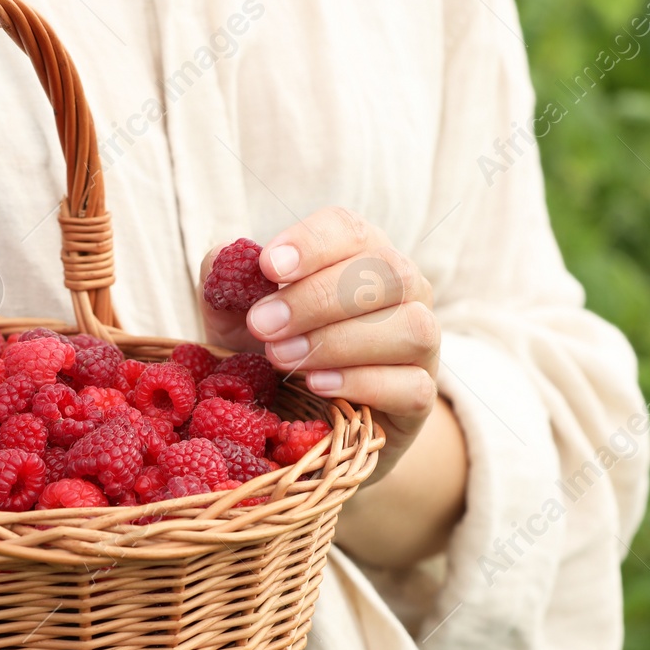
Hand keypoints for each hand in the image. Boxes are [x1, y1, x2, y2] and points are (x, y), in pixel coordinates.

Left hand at [200, 206, 440, 477]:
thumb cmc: (276, 350)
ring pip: (410, 327)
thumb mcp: (238, 316)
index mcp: (360, 254)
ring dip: (340, 341)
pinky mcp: (422, 395)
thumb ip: (227, 281)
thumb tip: (227, 259)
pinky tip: (318, 386)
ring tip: (284, 359)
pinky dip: (363, 383)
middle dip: (318, 298)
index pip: (350, 229)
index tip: (268, 266)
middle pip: (387, 272)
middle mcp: (404, 289)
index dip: (311, 242)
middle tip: (263, 326)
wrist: (308, 420)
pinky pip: (413, 385)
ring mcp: (422, 343)